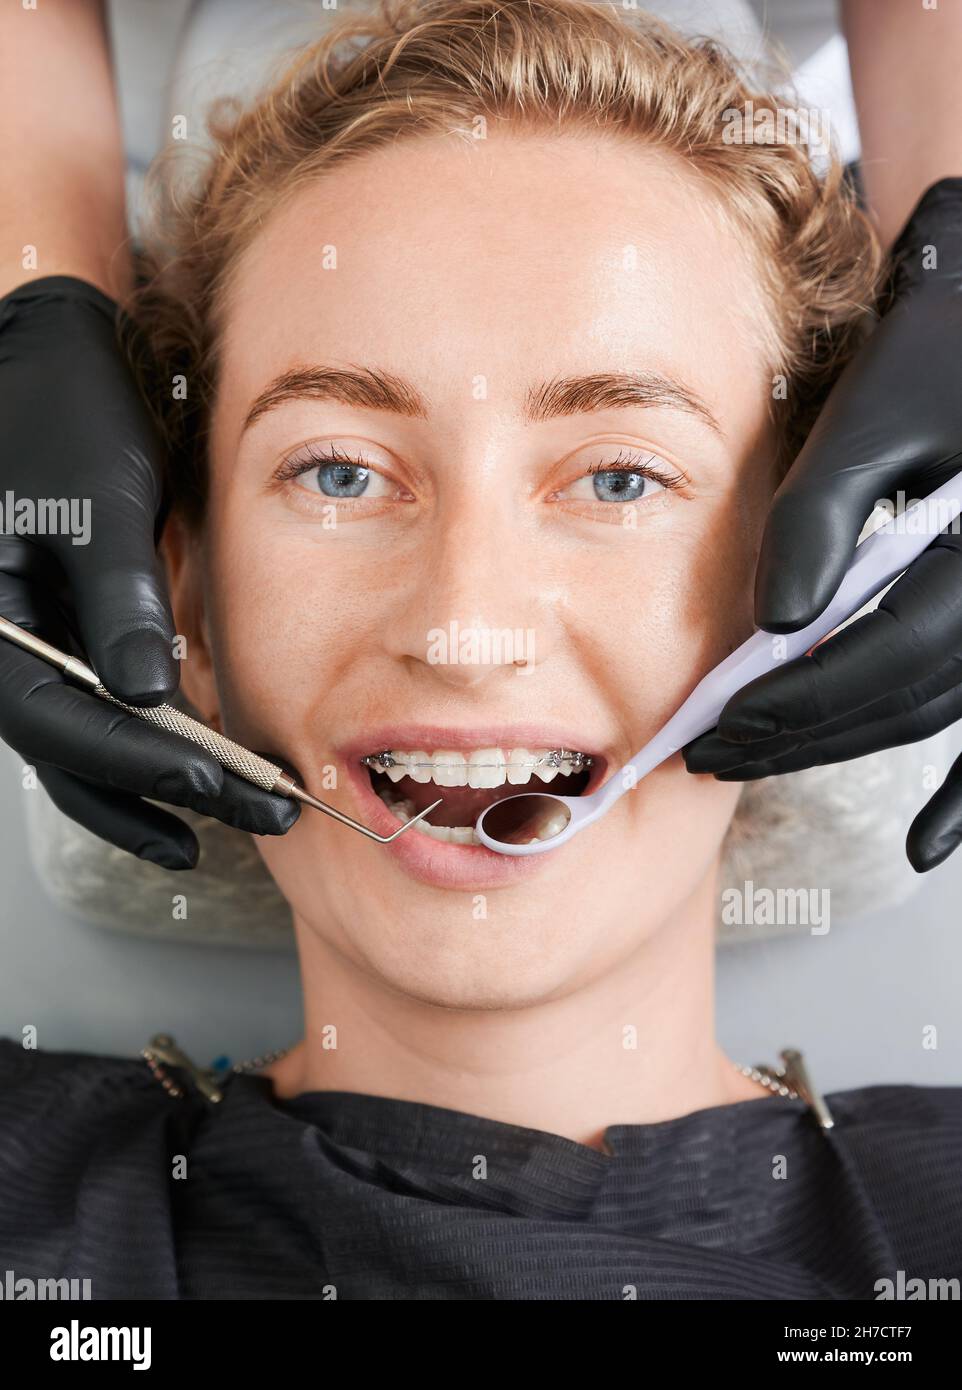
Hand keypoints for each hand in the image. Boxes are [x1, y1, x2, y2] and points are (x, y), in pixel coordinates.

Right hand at [0, 275, 297, 867]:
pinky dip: (144, 748)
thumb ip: (121, 602)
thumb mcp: (101, 503)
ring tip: (237, 818)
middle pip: (72, 754)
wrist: (50, 358)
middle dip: (165, 793)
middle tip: (262, 814)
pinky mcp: (60, 637)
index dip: (140, 760)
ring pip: (80, 749)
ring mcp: (26, 647)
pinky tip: (198, 774)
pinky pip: (93, 714)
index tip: (217, 781)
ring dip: (155, 788)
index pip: (55, 721)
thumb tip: (147, 696)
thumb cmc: (65, 412)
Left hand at [683, 178, 961, 872]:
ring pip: (930, 711)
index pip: (885, 651)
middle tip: (712, 753)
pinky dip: (958, 792)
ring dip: (842, 742)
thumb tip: (774, 625)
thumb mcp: (874, 415)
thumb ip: (821, 518)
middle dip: (803, 732)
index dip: (797, 695)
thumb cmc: (943, 347)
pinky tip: (923, 846)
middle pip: (905, 697)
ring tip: (754, 758)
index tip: (718, 720)